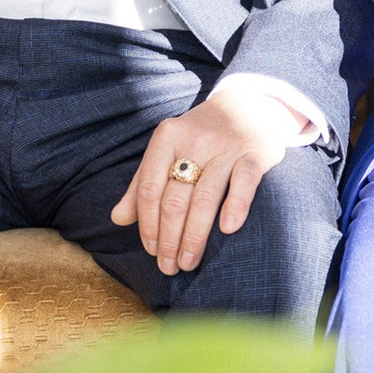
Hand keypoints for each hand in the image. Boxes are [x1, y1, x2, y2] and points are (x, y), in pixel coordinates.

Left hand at [111, 87, 305, 274]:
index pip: (149, 189)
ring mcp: (227, 146)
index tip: (151, 251)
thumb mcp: (169, 150)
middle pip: (175, 198)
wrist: (251, 105)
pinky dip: (235, 206)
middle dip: (169, 239)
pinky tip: (228, 230)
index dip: (147, 224)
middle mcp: (195, 139)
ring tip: (189, 262)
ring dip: (195, 236)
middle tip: (169, 267)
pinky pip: (243, 182)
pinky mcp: (256, 152)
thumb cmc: (203, 136)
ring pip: (205, 197)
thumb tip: (117, 219)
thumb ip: (143, 183)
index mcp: (167, 137)